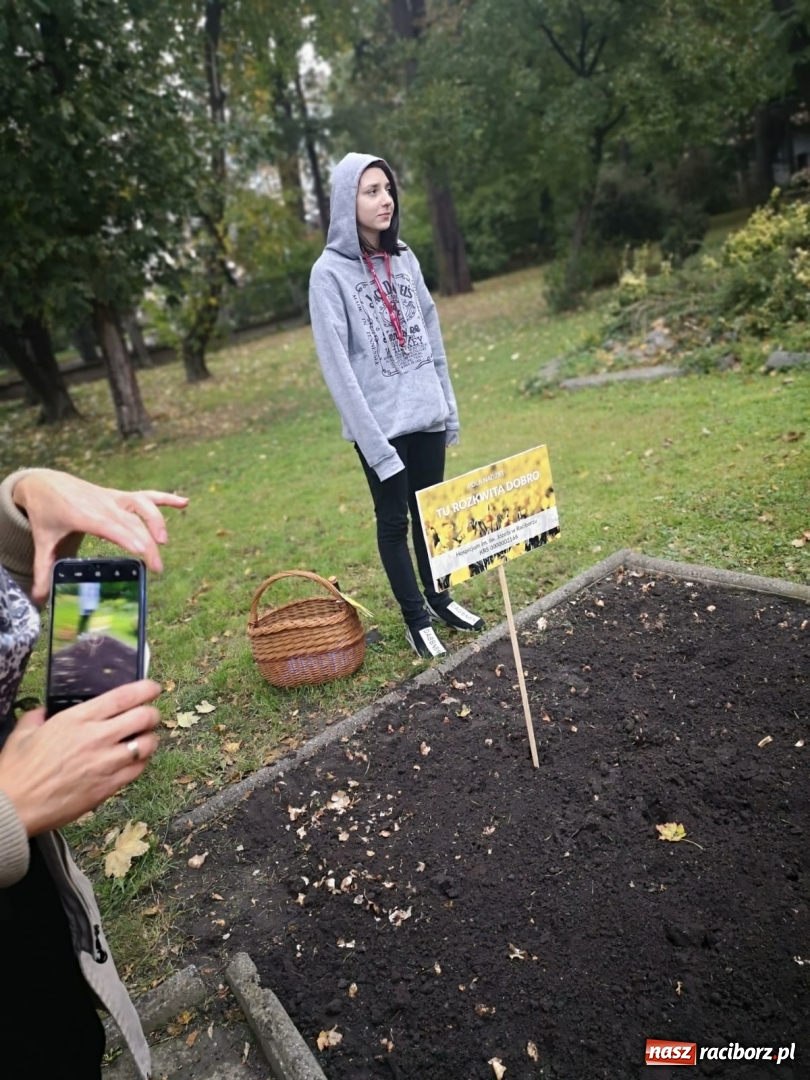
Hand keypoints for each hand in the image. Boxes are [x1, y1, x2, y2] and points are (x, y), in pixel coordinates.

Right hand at [0, 680, 161, 836]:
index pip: (124, 697)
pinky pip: (138, 770)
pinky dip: (140, 763)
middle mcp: (97, 737)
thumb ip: (39, 716)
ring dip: (149, 739)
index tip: (153, 688)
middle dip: (151, 714)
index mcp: (78, 719)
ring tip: (142, 740)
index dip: (145, 689)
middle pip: (144, 717)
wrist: (13, 807)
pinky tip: (132, 762)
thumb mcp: (23, 732)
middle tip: (148, 716)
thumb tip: (45, 711)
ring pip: (147, 744)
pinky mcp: (109, 787)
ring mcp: (106, 763)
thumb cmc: (17, 770)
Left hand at [12, 471, 187, 603]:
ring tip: (165, 541)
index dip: (126, 537)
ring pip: (141, 505)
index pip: (108, 526)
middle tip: (158, 568)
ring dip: (157, 520)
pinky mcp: (121, 496)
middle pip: (131, 522)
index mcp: (81, 514)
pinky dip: (166, 498)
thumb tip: (38, 599)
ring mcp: (113, 498)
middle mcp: (101, 504)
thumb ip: (43, 570)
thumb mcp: (43, 541)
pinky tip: (185, 502)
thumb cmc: (46, 513)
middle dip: (147, 543)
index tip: (142, 550)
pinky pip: (147, 495)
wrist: (45, 483)